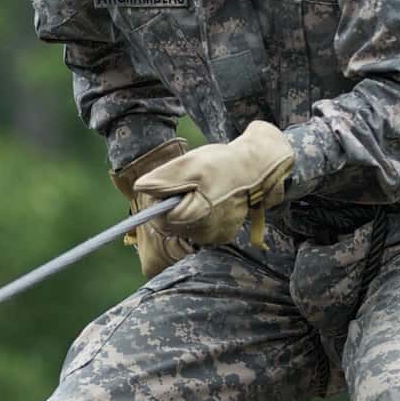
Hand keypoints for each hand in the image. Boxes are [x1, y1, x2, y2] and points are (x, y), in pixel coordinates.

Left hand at [133, 120, 294, 247]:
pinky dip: (198, 215)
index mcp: (196, 217)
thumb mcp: (191, 164)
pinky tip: (209, 200)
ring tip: (200, 190)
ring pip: (184, 228)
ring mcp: (215, 236)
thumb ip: (165, 179)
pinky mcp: (222, 236)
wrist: (259, 169)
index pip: (159, 219)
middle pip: (171, 226)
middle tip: (186, 184)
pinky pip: (198, 229)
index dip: (158, 201)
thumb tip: (140, 187)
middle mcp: (206, 234)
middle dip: (171, 206)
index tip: (168, 184)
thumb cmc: (224, 165)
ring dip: (185, 209)